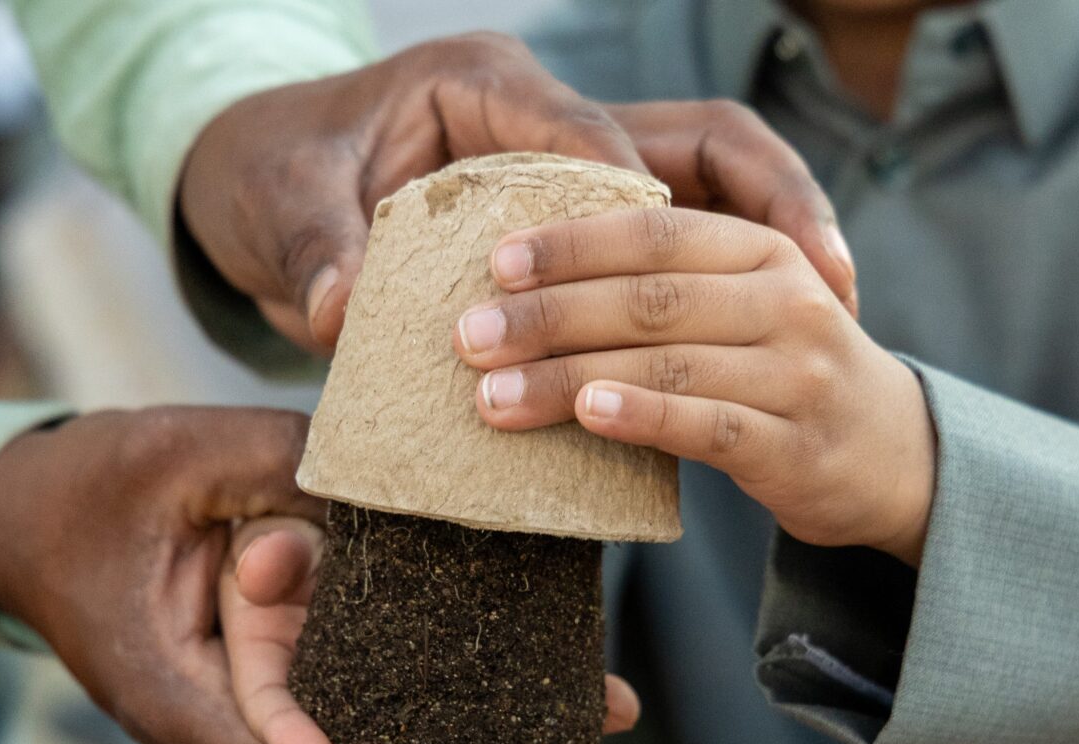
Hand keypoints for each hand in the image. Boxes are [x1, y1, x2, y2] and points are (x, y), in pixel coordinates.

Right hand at [0, 407, 633, 743]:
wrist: (26, 520)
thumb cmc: (90, 491)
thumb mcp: (176, 458)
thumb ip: (275, 466)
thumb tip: (392, 479)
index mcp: (185, 689)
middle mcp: (231, 724)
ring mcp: (259, 711)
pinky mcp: (284, 682)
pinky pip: (368, 721)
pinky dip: (443, 730)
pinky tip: (526, 722)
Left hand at [178, 33, 855, 354]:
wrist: (244, 170)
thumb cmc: (267, 171)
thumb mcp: (278, 202)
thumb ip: (314, 249)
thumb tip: (339, 311)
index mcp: (482, 80)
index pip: (593, 135)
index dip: (648, 216)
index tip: (693, 281)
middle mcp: (541, 113)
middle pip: (692, 144)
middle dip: (769, 209)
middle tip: (826, 284)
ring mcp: (567, 163)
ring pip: (701, 191)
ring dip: (761, 250)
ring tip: (834, 307)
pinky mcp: (570, 218)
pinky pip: (674, 243)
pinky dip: (724, 284)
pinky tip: (775, 328)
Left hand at [453, 209, 935, 565]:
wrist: (891, 454)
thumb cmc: (782, 374)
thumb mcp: (742, 307)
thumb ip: (665, 289)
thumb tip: (529, 292)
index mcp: (763, 250)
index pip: (656, 231)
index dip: (572, 242)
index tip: (496, 262)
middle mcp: (786, 300)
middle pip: (650, 296)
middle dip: (550, 313)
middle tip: (469, 334)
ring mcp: (796, 373)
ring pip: (669, 363)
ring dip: (570, 375)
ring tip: (493, 395)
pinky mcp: (796, 446)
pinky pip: (710, 426)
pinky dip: (644, 417)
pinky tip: (587, 415)